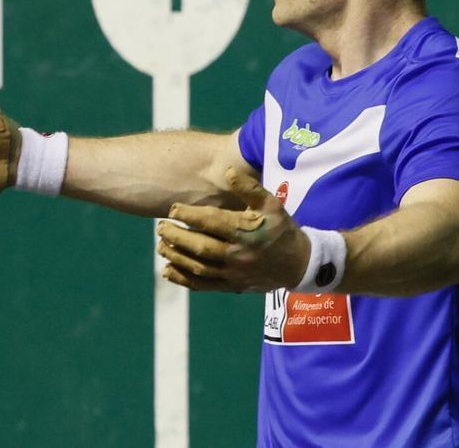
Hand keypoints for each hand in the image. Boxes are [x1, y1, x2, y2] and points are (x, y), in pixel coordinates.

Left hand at [157, 167, 310, 292]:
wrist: (298, 263)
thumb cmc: (281, 229)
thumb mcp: (271, 204)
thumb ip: (249, 188)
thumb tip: (227, 172)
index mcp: (245, 232)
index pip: (211, 222)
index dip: (188, 215)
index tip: (173, 209)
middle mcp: (237, 255)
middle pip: (199, 246)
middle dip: (176, 236)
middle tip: (160, 226)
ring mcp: (233, 274)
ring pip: (197, 267)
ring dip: (175, 256)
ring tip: (161, 245)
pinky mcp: (231, 286)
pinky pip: (203, 285)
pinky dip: (183, 279)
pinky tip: (168, 270)